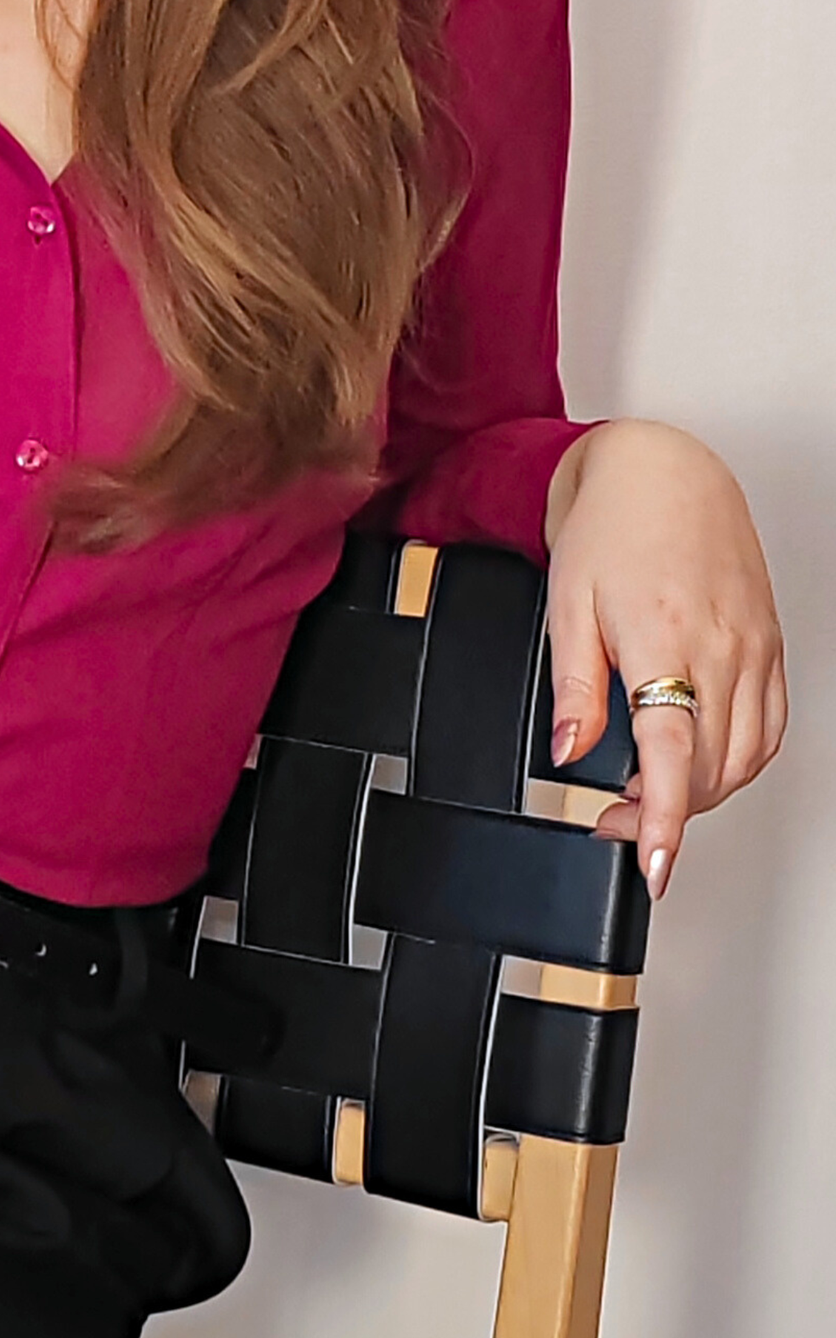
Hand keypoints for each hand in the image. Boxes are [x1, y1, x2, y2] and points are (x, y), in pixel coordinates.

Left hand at [544, 420, 785, 896]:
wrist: (662, 471)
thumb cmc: (610, 527)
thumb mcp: (566, 607)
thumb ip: (573, 688)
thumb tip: (570, 753)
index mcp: (663, 640)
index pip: (671, 755)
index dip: (665, 821)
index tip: (655, 865)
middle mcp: (721, 649)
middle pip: (711, 768)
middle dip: (668, 812)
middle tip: (615, 818)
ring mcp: (754, 649)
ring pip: (746, 756)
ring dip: (704, 791)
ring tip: (651, 792)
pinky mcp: (769, 645)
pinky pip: (770, 726)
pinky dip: (740, 759)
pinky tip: (701, 760)